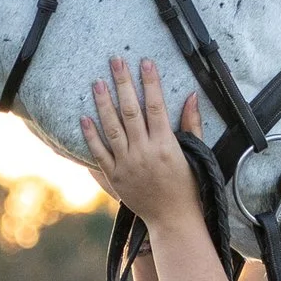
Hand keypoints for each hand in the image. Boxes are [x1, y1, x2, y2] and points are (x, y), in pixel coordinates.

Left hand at [80, 57, 205, 231]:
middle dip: (123, 83)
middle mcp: (144, 152)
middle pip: (130, 111)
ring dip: (103, 103)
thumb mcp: (196, 154)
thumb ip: (192, 124)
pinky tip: (84, 117)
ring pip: (112, 128)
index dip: (150, 82)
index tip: (145, 62)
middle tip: (115, 61)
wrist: (173, 220)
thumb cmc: (188, 186)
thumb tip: (191, 95)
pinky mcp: (115, 177)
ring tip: (97, 82)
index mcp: (166, 145)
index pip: (156, 106)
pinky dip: (91, 135)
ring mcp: (127, 165)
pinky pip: (99, 153)